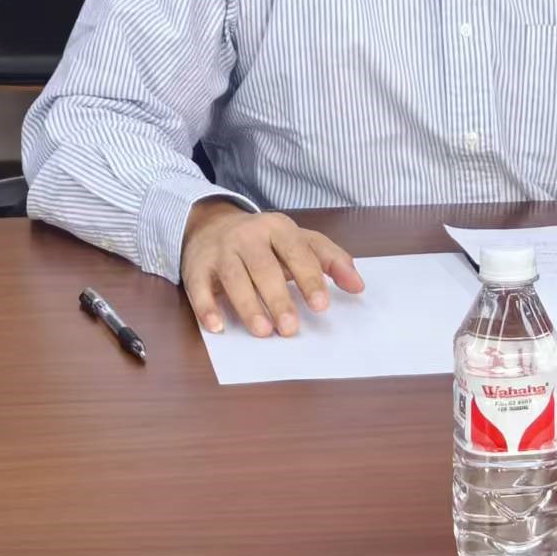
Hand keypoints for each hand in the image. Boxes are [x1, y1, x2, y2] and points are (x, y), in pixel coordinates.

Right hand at [181, 200, 363, 336]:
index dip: (309, 279)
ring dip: (248, 306)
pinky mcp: (197, 267)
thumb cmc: (266, 240)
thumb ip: (331, 259)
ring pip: (234, 277)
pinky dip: (207, 307)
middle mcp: (248, 236)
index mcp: (278, 227)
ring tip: (263, 331)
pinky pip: (199, 287)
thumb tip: (358, 285)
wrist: (212, 224)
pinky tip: (217, 326)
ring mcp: (221, 250)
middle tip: (291, 328)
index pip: (296, 252)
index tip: (321, 306)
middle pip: (264, 267)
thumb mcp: (299, 240)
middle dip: (278, 298)